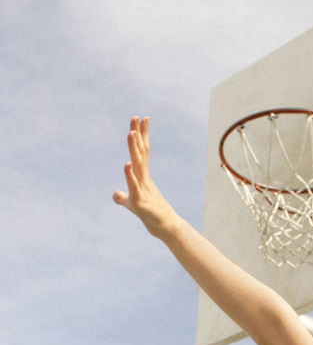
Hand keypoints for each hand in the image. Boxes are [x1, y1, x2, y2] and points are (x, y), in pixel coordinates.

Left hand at [112, 117, 178, 236]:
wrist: (165, 228)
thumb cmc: (151, 215)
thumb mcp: (132, 204)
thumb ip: (122, 197)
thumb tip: (114, 194)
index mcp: (142, 176)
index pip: (141, 151)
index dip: (140, 135)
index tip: (139, 119)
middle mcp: (144, 178)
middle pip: (140, 152)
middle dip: (138, 134)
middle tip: (136, 117)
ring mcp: (143, 188)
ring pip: (137, 165)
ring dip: (133, 149)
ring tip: (130, 133)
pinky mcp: (140, 200)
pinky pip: (134, 185)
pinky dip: (129, 175)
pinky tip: (126, 164)